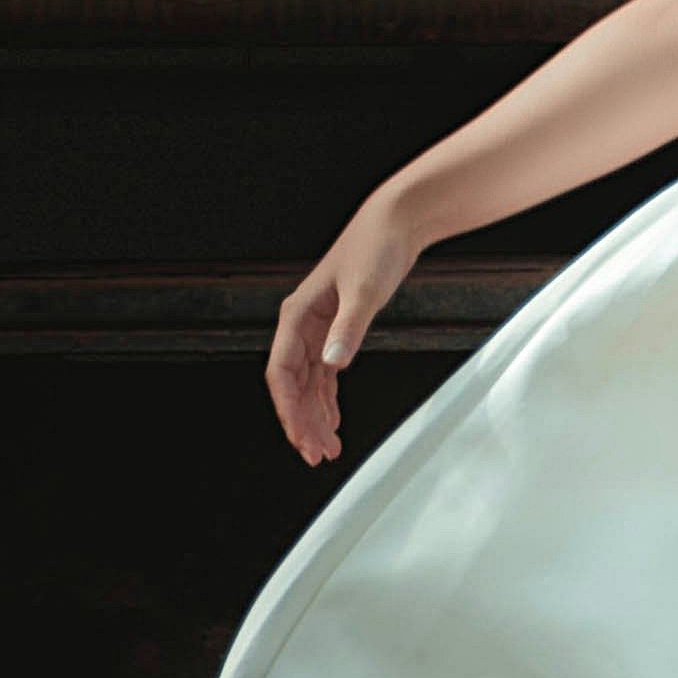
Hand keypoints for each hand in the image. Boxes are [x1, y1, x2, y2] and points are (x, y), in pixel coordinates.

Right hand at [266, 195, 417, 464]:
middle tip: (317, 455)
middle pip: (292, 385)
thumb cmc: (376, 246)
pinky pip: (324, 373)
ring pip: (308, 384)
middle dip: (302, 422)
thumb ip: (348, 328)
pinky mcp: (337, 327)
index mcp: (298, 315)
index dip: (289, 410)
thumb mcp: (364, 290)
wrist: (396, 222)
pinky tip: (334, 419)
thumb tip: (332, 364)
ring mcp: (318, 327)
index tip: (301, 438)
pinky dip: (327, 399)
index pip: (281, 373)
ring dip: (315, 416)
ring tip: (327, 447)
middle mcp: (302, 324)